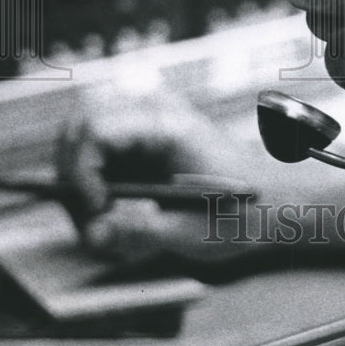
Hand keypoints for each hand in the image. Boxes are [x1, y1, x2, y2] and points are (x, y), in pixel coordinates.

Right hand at [55, 96, 255, 273]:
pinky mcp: (145, 137)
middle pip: (81, 124)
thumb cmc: (241, 212)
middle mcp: (155, 112)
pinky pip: (100, 145)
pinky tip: (110, 207)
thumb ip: (138, 232)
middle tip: (90, 218)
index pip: (97, 128)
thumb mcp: (192, 232)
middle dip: (72, 173)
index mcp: (168, 127)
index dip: (81, 171)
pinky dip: (93, 175)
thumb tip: (93, 233)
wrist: (272, 199)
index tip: (94, 211)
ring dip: (79, 175)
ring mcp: (149, 120)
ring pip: (85, 133)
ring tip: (100, 217)